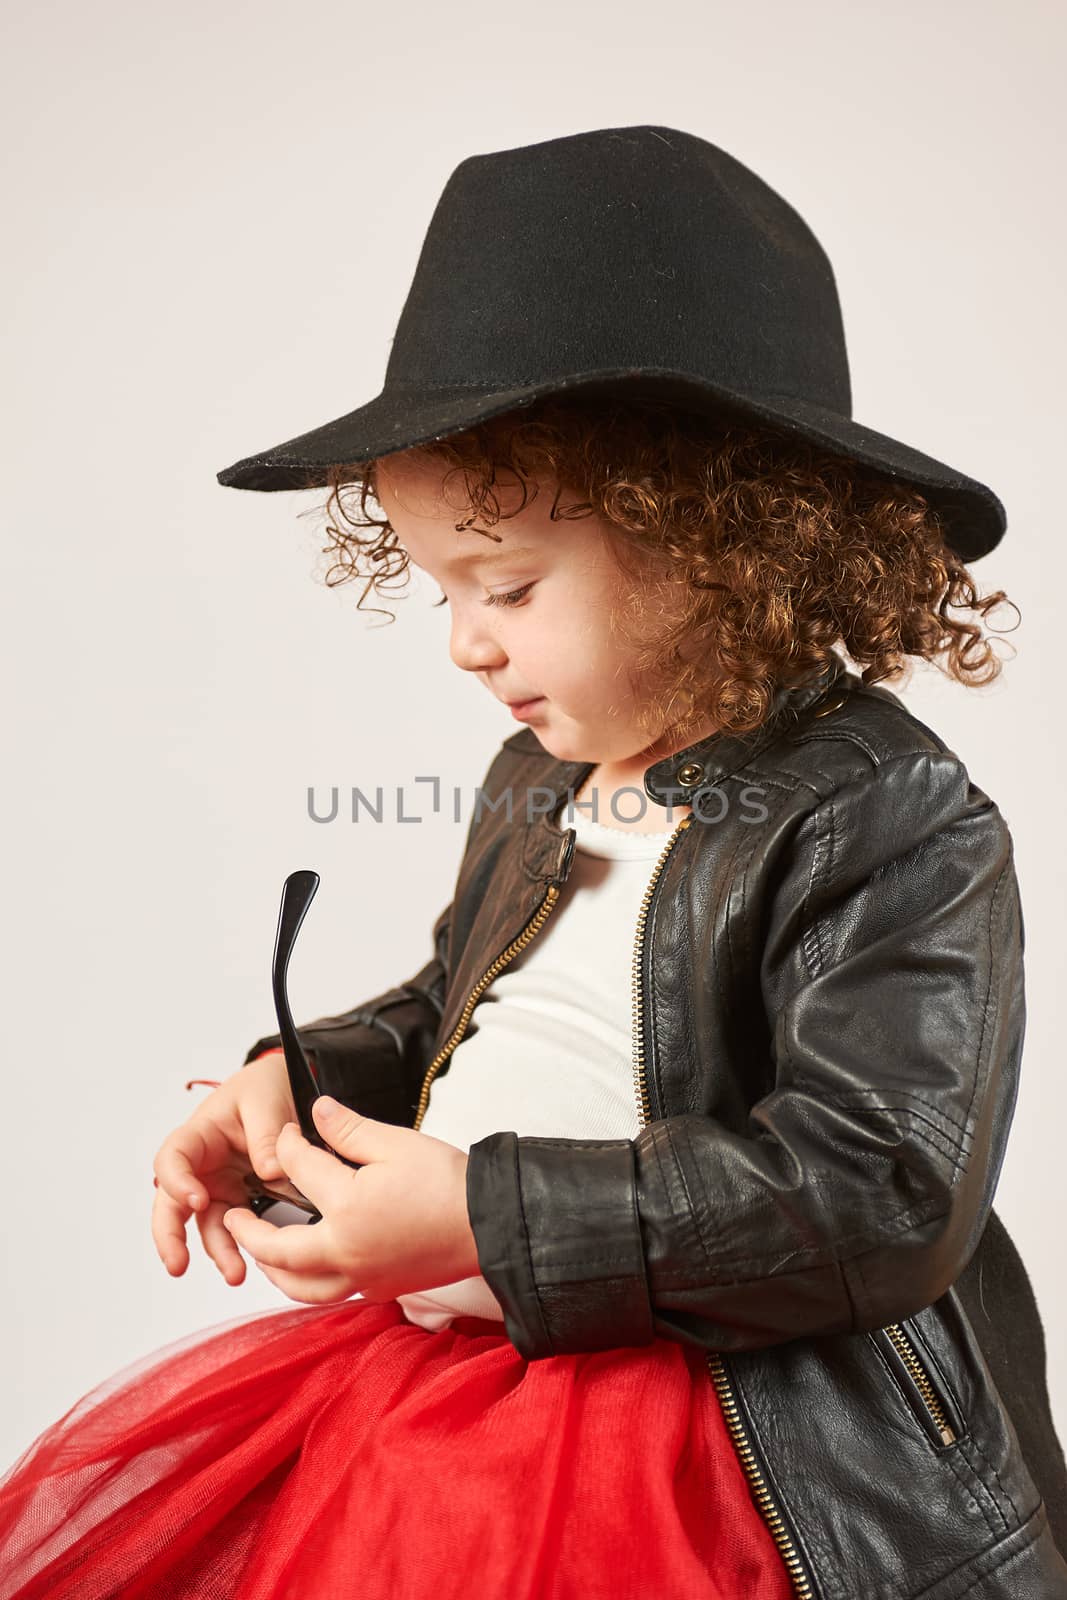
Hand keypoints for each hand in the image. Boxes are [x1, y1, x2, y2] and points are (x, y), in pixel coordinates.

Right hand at [152, 1049, 298, 1284]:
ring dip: (217, 1251)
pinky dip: (241, 1247)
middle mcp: (201, 1166)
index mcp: (199, 1135)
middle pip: (173, 1204)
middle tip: (178, 1264)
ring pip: (207, 1224)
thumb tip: (270, 1173)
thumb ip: (267, 1135)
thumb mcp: (266, 1100)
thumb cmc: (265, 1087)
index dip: (177, 1182)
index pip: (172, 1160)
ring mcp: (218, 1186)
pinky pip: (235, 1228)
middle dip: (171, 1236)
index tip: (198, 1199)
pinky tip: (253, 1264)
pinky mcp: (240, 1200)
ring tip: (235, 1274)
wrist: (285, 1088)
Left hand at [219, 1096, 480, 1304]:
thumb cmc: (447, 1183)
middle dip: (249, 1231)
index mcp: (346, 1209)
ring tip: (262, 1248)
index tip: (290, 1132)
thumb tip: (316, 1112)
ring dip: (273, 1267)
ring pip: (299, 1286)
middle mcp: (345, 1252)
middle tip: (234, 1215)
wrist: (489, 1224)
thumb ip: (347, 1128)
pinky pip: (329, 1292)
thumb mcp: (395, 1143)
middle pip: (278, 1249)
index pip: (299, 1171)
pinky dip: (307, 1280)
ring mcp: (361, 1277)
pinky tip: (308, 1262)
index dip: (289, 1144)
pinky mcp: (379, 1289)